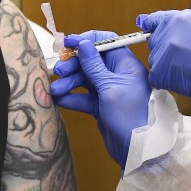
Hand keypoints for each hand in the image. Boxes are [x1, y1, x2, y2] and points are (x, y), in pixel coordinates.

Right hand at [50, 31, 149, 170]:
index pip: (106, 42)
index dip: (87, 40)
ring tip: (54, 90)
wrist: (136, 149)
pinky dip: (71, 97)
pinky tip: (58, 100)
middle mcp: (117, 75)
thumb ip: (94, 66)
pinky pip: (83, 97)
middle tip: (59, 71)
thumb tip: (83, 43)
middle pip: (91, 61)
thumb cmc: (129, 115)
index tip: (68, 43)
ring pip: (84, 79)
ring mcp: (108, 90)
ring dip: (68, 83)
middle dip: (73, 65)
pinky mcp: (101, 106)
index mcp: (126, 65)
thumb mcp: (109, 87)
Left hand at [137, 10, 190, 103]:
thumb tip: (176, 31)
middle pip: (156, 43)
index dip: (153, 27)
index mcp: (181, 18)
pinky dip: (169, 81)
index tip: (147, 29)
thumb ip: (188, 27)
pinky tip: (187, 80)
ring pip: (157, 61)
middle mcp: (168, 32)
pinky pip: (157, 77)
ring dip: (168, 67)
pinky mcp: (161, 71)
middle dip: (166, 51)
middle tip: (187, 60)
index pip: (156, 20)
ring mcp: (163, 52)